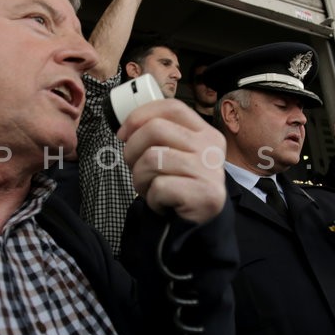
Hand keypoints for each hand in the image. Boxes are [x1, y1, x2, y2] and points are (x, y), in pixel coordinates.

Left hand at [118, 99, 225, 223]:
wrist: (198, 226)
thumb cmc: (179, 188)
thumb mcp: (174, 155)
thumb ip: (160, 136)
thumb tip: (127, 128)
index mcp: (204, 133)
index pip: (172, 108)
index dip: (141, 115)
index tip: (123, 133)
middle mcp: (210, 148)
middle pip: (155, 129)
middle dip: (132, 150)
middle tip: (134, 167)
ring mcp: (210, 170)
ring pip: (152, 158)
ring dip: (140, 178)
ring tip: (150, 188)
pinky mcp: (205, 194)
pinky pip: (160, 186)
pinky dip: (152, 198)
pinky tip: (162, 203)